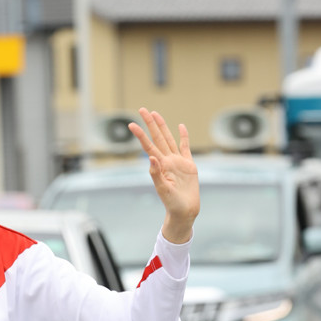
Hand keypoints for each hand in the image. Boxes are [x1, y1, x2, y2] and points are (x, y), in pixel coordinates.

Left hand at [128, 108, 199, 243]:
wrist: (185, 211)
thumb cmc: (172, 203)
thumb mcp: (162, 189)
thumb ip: (156, 174)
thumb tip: (151, 157)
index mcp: (159, 166)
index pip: (148, 146)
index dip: (140, 135)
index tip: (132, 124)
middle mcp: (167, 161)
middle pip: (157, 138)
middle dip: (150, 124)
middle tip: (142, 109)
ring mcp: (177, 162)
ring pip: (169, 139)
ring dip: (162, 126)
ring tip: (155, 113)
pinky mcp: (189, 165)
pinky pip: (185, 147)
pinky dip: (183, 136)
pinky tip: (180, 126)